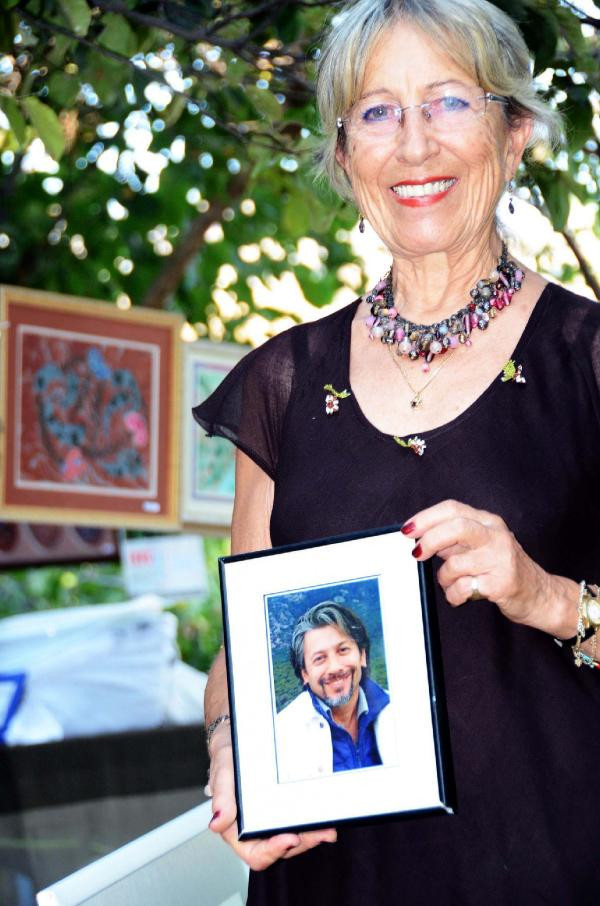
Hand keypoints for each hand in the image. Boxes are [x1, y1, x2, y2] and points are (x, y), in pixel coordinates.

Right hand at [207, 727, 336, 870]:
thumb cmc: (229, 753)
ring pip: (293, 839)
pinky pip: (297, 822)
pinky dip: (311, 823)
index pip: (254, 852)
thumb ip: (221, 796)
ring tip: (328, 829)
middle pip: (280, 849)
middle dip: (303, 843)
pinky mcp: (282, 807)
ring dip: (311, 836)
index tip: (290, 838)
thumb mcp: (223, 768)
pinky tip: (325, 818)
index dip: (272, 850)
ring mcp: (269, 819)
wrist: (240, 736)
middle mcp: (253, 828)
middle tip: (321, 833)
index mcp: (235, 827)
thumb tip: (217, 823)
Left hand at [402, 499, 577, 637]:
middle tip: (417, 554)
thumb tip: (419, 536)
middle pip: (456, 527)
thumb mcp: (480, 546)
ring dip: (444, 578)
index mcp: (488, 522)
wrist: (540, 594)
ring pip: (455, 564)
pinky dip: (455, 595)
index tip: (407, 530)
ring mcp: (501, 559)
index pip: (452, 509)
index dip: (425, 518)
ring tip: (452, 583)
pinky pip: (464, 588)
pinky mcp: (502, 583)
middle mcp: (496, 536)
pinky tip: (462, 595)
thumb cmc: (502, 568)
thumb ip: (454, 539)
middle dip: (430, 541)